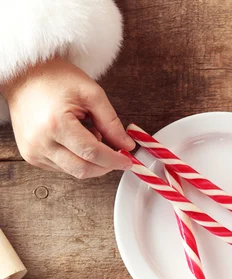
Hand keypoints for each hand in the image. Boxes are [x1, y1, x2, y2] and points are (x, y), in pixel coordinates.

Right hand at [1, 57, 134, 177]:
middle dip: (105, 166)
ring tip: (89, 135)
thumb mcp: (91, 93)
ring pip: (74, 171)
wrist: (24, 76)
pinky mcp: (32, 157)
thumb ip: (111, 122)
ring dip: (90, 161)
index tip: (128, 161)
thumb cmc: (55, 79)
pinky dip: (76, 159)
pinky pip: (62, 167)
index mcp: (56, 124)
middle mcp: (41, 142)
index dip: (114, 160)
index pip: (92, 153)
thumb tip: (127, 145)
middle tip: (117, 154)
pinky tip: (75, 140)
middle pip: (83, 169)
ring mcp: (34, 152)